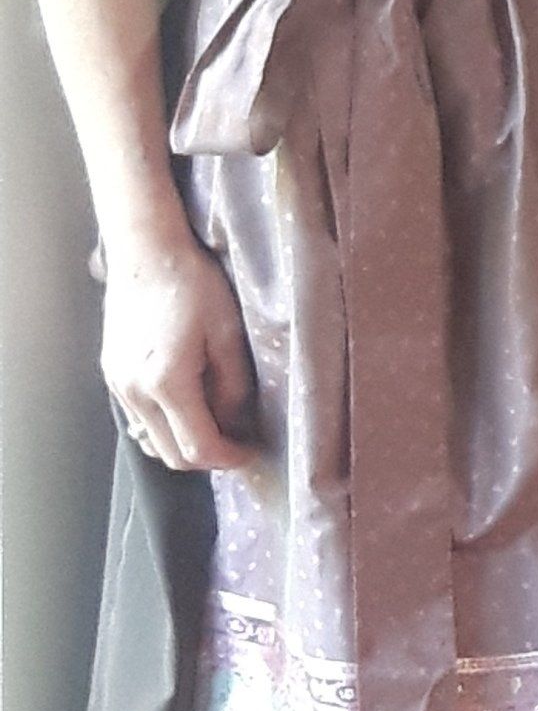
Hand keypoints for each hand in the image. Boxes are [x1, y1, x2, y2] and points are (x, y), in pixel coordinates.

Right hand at [101, 239, 257, 471]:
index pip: (198, 447)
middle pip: (172, 455)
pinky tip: (188, 404)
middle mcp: (135, 392)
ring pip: (153, 441)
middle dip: (208, 457)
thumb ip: (234, 386)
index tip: (252, 450)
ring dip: (184, 443)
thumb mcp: (228, 333)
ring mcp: (118, 386)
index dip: (229, 458)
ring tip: (215, 423)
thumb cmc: (193, 284)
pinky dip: (165, 425)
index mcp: (167, 382)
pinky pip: (139, 419)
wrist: (146, 252)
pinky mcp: (112, 376)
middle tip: (238, 441)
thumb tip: (237, 423)